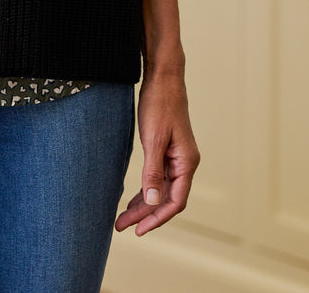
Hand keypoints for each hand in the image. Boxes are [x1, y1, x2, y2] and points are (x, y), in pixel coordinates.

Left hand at [115, 69, 198, 235]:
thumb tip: (151, 201)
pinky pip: (157, 177)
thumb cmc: (160, 104)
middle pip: (166, 199)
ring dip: (143, 204)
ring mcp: (176, 157)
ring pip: (160, 189)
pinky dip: (145, 189)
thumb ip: (152, 171)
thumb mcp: (153, 138)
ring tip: (122, 218)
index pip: (175, 202)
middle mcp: (184, 163)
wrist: (163, 77)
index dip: (157, 218)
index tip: (138, 230)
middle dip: (145, 214)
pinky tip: (133, 198)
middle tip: (122, 226)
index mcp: (186, 163)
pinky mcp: (167, 150)